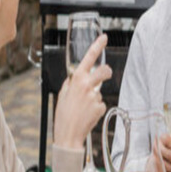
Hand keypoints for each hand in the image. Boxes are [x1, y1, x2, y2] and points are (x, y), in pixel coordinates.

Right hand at [53, 34, 112, 149]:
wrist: (68, 134)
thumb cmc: (63, 114)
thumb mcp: (63, 94)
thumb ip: (71, 83)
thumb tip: (76, 77)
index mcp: (76, 79)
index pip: (89, 58)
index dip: (97, 46)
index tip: (105, 38)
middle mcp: (87, 85)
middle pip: (104, 72)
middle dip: (107, 72)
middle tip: (106, 74)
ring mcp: (95, 96)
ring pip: (100, 91)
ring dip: (94, 98)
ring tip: (83, 108)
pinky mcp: (101, 107)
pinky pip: (101, 104)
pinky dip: (95, 108)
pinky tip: (87, 114)